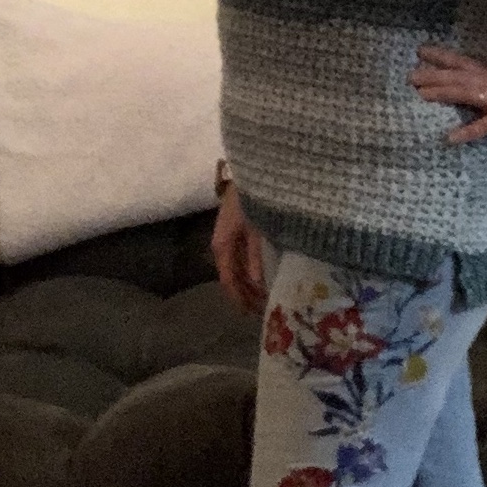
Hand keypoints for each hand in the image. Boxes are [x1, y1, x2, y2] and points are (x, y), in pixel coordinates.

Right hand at [211, 183, 267, 313]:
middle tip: (262, 310)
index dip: (238, 299)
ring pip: (236, 269)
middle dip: (245, 294)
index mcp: (222, 246)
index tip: (250, 314)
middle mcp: (222, 245)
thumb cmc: (253, 198)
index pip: (227, 281)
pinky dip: (251, 270)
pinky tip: (263, 276)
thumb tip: (257, 285)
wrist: (252, 172)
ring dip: (248, 284)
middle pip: (231, 277)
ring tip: (264, 297)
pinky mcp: (237, 231)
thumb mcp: (256, 229)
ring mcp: (229, 238)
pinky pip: (241, 258)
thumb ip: (256, 257)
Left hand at [411, 46, 486, 143]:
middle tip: (410, 77)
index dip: (440, 56)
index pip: (461, 62)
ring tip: (421, 96)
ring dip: (442, 94)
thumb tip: (470, 81)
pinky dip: (467, 131)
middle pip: (457, 76)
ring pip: (465, 93)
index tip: (420, 50)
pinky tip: (450, 138)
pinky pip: (484, 126)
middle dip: (433, 76)